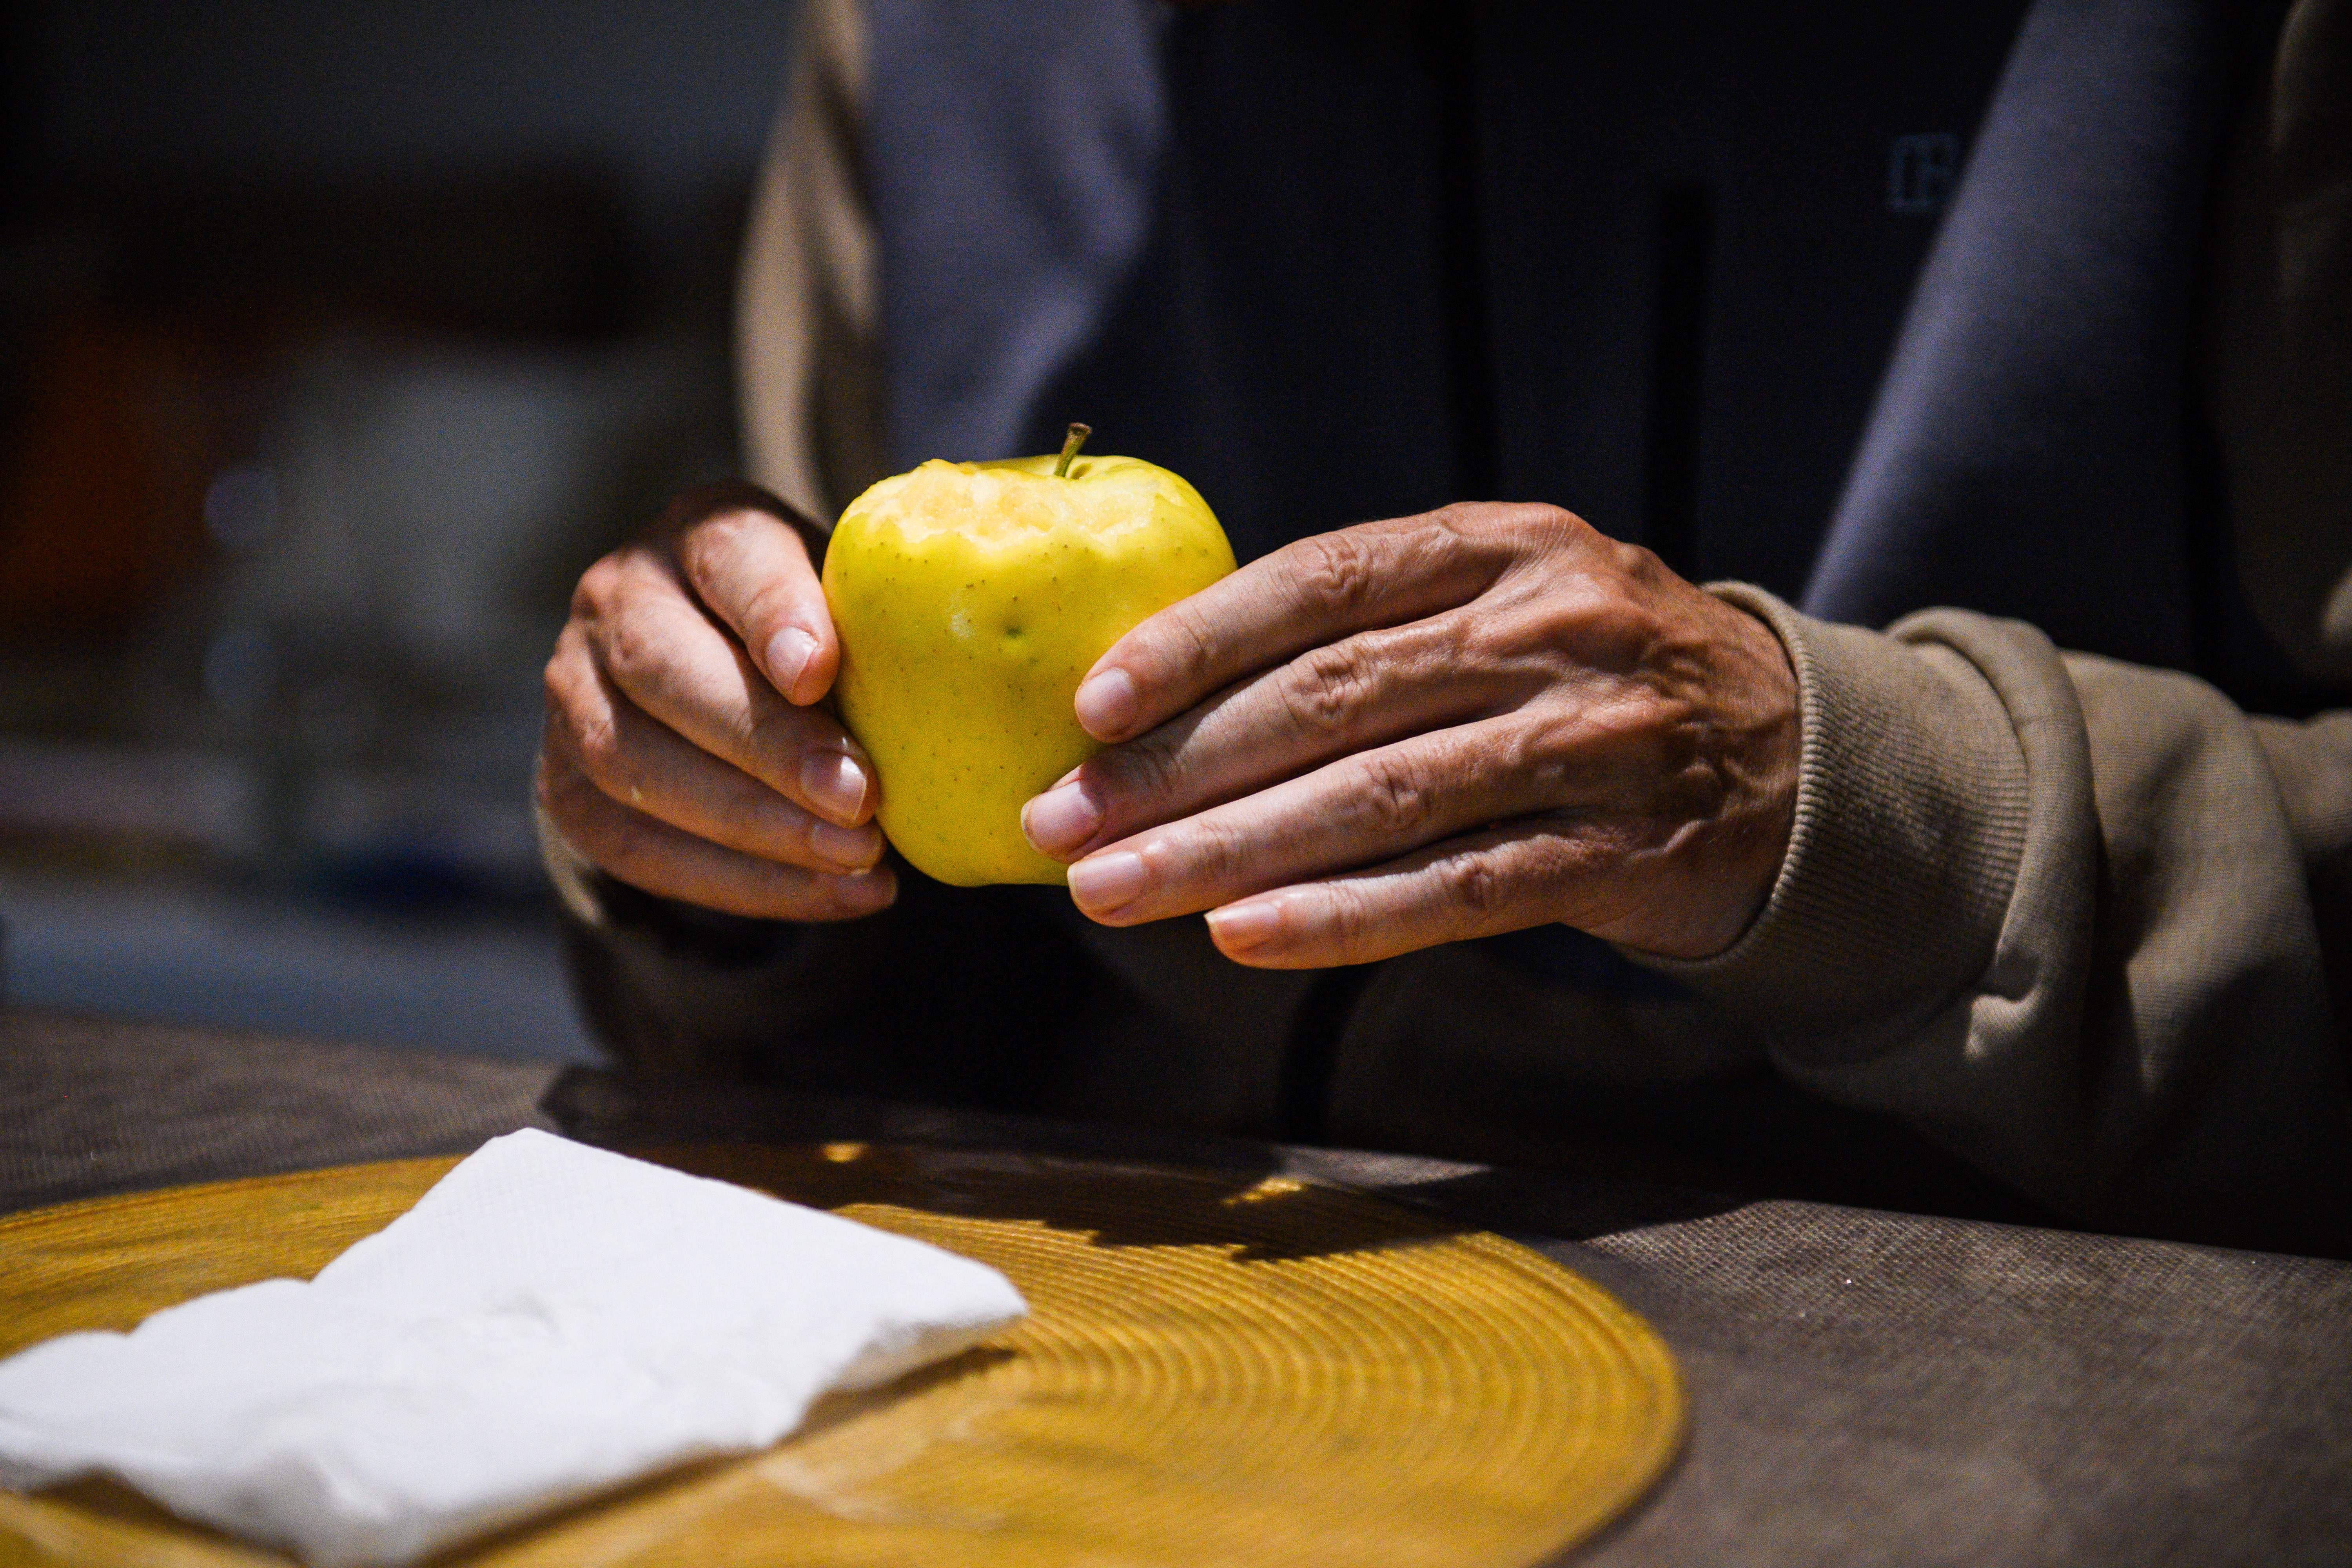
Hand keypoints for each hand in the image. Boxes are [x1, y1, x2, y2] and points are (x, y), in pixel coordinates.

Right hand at [538, 482, 895, 920]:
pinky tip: (833, 895)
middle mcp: (616, 599)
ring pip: (639, 768)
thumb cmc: (816, 636)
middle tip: (860, 801)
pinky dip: (743, 883)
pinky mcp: (567, 787)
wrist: (719, 679)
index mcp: (702, 534)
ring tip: (859, 859)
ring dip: (757, 828)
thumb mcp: (849, 606)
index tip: (820, 672)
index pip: (732, 562)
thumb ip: (873, 630)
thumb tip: (937, 696)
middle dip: (766, 745)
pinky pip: (642, 849)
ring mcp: (574, 692)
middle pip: (666, 671)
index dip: (774, 616)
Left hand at [1018, 503, 1797, 965]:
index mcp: (1502, 545)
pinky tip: (1243, 936)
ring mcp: (1596, 738)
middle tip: (1062, 826)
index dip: (1194, 641)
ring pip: (1379, 799)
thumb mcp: (1501, 606)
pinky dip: (1345, 917)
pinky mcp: (1625, 849)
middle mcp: (1550, 626)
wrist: (1794, 754)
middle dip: (1177, 769)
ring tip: (1114, 892)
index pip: (1319, 581)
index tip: (1088, 706)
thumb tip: (1164, 701)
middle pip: (1330, 698)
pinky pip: (1459, 888)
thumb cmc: (1587, 679)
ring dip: (1229, 853)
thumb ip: (1368, 632)